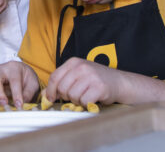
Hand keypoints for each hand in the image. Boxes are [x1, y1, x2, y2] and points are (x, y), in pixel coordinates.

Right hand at [0, 61, 39, 107]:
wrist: (20, 72)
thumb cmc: (26, 78)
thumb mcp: (33, 84)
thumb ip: (28, 93)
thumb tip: (22, 104)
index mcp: (14, 68)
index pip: (14, 80)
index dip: (16, 94)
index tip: (19, 105)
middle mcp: (0, 68)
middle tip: (5, 104)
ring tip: (0, 102)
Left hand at [46, 57, 164, 105]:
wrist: (120, 82)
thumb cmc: (95, 80)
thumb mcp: (77, 76)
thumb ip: (61, 82)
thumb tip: (44, 95)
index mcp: (73, 62)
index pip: (55, 77)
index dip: (50, 90)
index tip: (50, 98)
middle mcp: (81, 67)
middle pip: (62, 88)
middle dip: (67, 96)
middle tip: (76, 96)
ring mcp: (91, 76)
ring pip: (72, 96)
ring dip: (77, 100)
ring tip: (86, 95)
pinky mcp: (99, 87)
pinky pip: (84, 101)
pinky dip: (86, 104)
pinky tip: (92, 98)